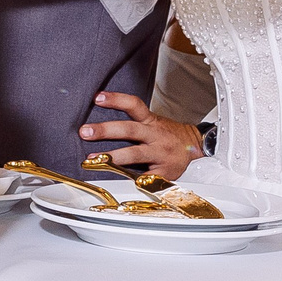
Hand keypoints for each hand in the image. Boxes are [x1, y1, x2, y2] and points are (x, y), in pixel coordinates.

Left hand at [79, 91, 202, 179]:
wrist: (196, 146)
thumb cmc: (167, 135)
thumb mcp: (152, 123)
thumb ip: (131, 123)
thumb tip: (99, 126)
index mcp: (151, 122)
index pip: (134, 105)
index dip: (116, 100)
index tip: (97, 98)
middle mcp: (155, 135)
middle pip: (130, 129)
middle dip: (106, 130)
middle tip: (85, 132)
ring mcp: (160, 153)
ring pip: (136, 153)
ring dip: (113, 157)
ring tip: (93, 159)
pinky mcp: (165, 171)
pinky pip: (147, 177)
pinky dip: (134, 180)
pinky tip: (119, 182)